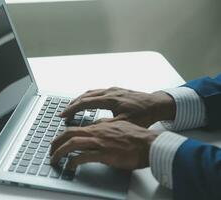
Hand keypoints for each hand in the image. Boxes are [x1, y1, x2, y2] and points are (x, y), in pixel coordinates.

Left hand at [50, 120, 157, 169]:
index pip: (77, 128)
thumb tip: (97, 126)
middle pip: (70, 133)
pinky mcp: (105, 154)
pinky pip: (84, 157)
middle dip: (56, 141)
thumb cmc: (137, 136)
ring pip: (73, 144)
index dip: (65, 134)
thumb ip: (106, 126)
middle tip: (51, 149)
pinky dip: (74, 161)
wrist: (149, 144)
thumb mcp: (119, 126)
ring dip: (60, 151)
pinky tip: (70, 166)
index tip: (59, 140)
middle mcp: (97, 133)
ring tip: (54, 158)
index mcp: (100, 126)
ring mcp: (100, 143)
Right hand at [61, 87, 175, 126]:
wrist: (158, 104)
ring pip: (91, 92)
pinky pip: (98, 92)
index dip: (72, 109)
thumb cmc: (144, 114)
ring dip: (80, 99)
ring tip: (72, 107)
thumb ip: (108, 125)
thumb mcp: (125, 123)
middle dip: (73, 104)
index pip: (85, 103)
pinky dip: (89, 97)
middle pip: (85, 95)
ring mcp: (113, 90)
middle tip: (64, 112)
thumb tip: (92, 129)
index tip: (63, 115)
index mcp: (110, 99)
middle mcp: (110, 91)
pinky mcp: (117, 91)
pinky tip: (88, 102)